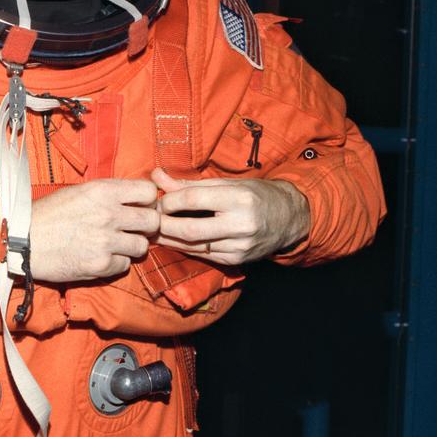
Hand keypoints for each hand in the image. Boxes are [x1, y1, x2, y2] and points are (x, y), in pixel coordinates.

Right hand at [28, 179, 160, 281]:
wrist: (22, 241)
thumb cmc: (47, 214)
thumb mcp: (78, 192)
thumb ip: (107, 194)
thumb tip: (134, 199)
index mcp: (102, 191)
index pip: (149, 191)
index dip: (147, 200)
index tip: (140, 206)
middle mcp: (108, 214)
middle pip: (153, 220)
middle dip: (146, 225)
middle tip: (133, 229)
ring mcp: (106, 241)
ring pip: (142, 245)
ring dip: (132, 246)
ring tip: (114, 244)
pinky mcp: (101, 265)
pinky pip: (125, 265)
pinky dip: (116, 263)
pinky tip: (100, 256)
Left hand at [151, 168, 309, 265]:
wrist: (289, 218)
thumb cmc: (255, 194)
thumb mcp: (226, 183)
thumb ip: (189, 184)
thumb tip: (156, 175)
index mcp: (238, 198)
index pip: (193, 200)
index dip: (169, 200)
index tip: (157, 200)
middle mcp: (241, 225)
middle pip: (190, 229)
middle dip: (163, 225)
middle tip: (148, 219)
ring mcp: (240, 247)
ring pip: (194, 246)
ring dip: (168, 239)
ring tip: (153, 230)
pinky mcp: (237, 261)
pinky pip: (203, 255)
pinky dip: (184, 247)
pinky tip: (172, 239)